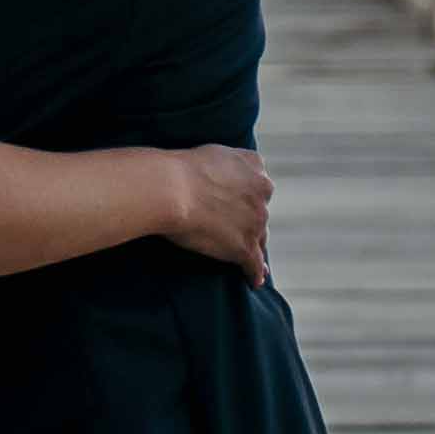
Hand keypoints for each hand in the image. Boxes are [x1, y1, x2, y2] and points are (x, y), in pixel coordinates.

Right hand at [164, 145, 273, 280]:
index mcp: (255, 169)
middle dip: (252, 223)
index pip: (259, 188)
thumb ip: (231, 163)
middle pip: (260, 214)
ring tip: (255, 262)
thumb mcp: (216, 152)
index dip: (250, 199)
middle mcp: (261, 194)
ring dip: (256, 248)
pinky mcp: (244, 247)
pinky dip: (255, 274)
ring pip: (260, 239)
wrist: (173, 189)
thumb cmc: (183, 169)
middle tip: (239, 232)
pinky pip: (254, 265)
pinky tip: (253, 282)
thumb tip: (226, 173)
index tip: (243, 206)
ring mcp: (256, 222)